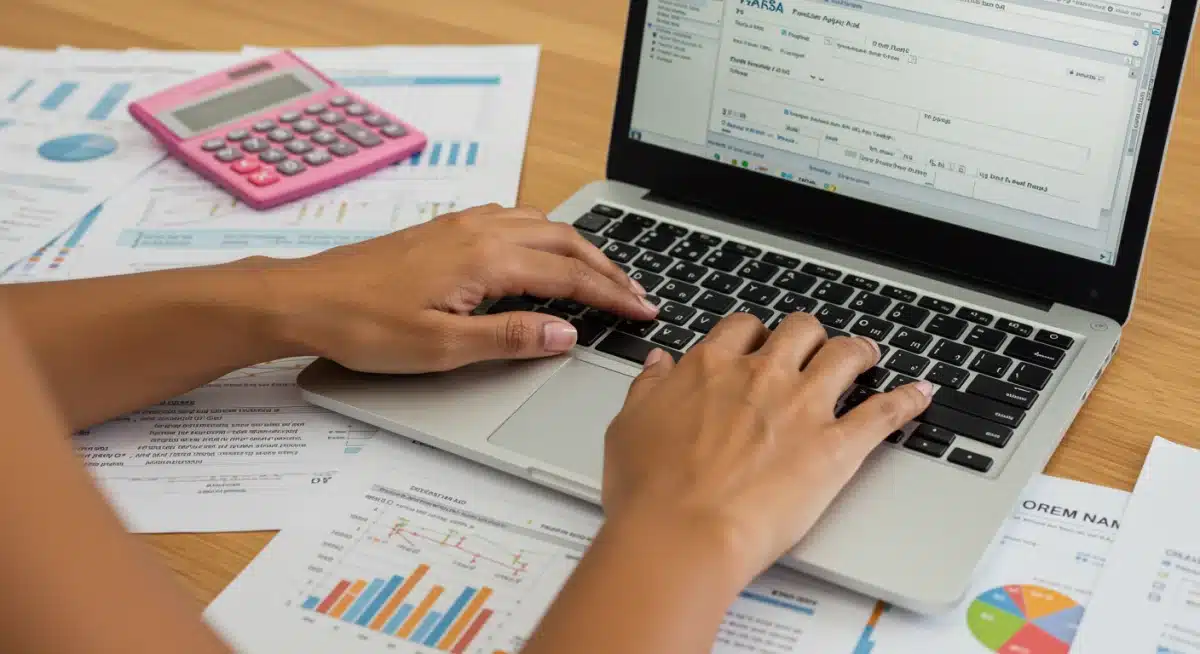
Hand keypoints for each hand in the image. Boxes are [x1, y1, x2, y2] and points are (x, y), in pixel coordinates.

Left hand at [265, 203, 656, 372]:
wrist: (304, 299)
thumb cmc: (363, 326)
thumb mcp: (441, 347)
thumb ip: (510, 337)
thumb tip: (566, 332)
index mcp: (486, 259)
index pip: (569, 274)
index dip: (612, 294)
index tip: (643, 310)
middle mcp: (479, 231)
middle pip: (563, 240)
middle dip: (607, 267)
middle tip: (637, 294)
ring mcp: (460, 226)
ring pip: (540, 224)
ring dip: (578, 247)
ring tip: (602, 273)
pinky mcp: (443, 230)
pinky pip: (512, 220)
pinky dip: (544, 234)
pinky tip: (541, 250)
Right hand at [602, 312, 932, 583]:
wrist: (681, 534)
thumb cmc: (649, 491)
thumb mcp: (628, 427)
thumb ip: (649, 389)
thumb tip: (659, 365)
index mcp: (710, 367)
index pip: (743, 328)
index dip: (755, 335)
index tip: (759, 346)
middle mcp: (761, 376)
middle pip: (800, 329)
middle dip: (809, 335)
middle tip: (814, 348)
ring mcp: (803, 407)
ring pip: (846, 354)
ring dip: (860, 351)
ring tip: (867, 355)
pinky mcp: (836, 446)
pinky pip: (884, 412)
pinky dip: (908, 400)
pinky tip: (921, 393)